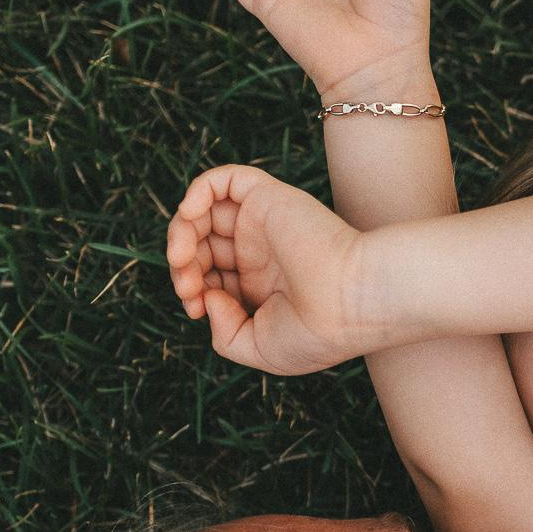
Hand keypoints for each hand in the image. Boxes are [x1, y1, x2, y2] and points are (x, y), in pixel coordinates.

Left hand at [166, 165, 377, 375]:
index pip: (210, 274)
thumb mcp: (261, 350)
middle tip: (188, 287)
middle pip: (200, 244)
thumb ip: (225, 333)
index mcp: (263, 286)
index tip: (197, 308)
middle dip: (182, 266)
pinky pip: (222, 181)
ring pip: (204, 212)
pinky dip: (196, 191)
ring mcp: (263, 224)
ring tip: (181, 257)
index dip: (192, 288)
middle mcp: (261, 252)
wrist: (352, 303)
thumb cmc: (318, 333)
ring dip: (180, 231)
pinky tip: (190, 214)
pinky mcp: (267, 199)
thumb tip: (206, 298)